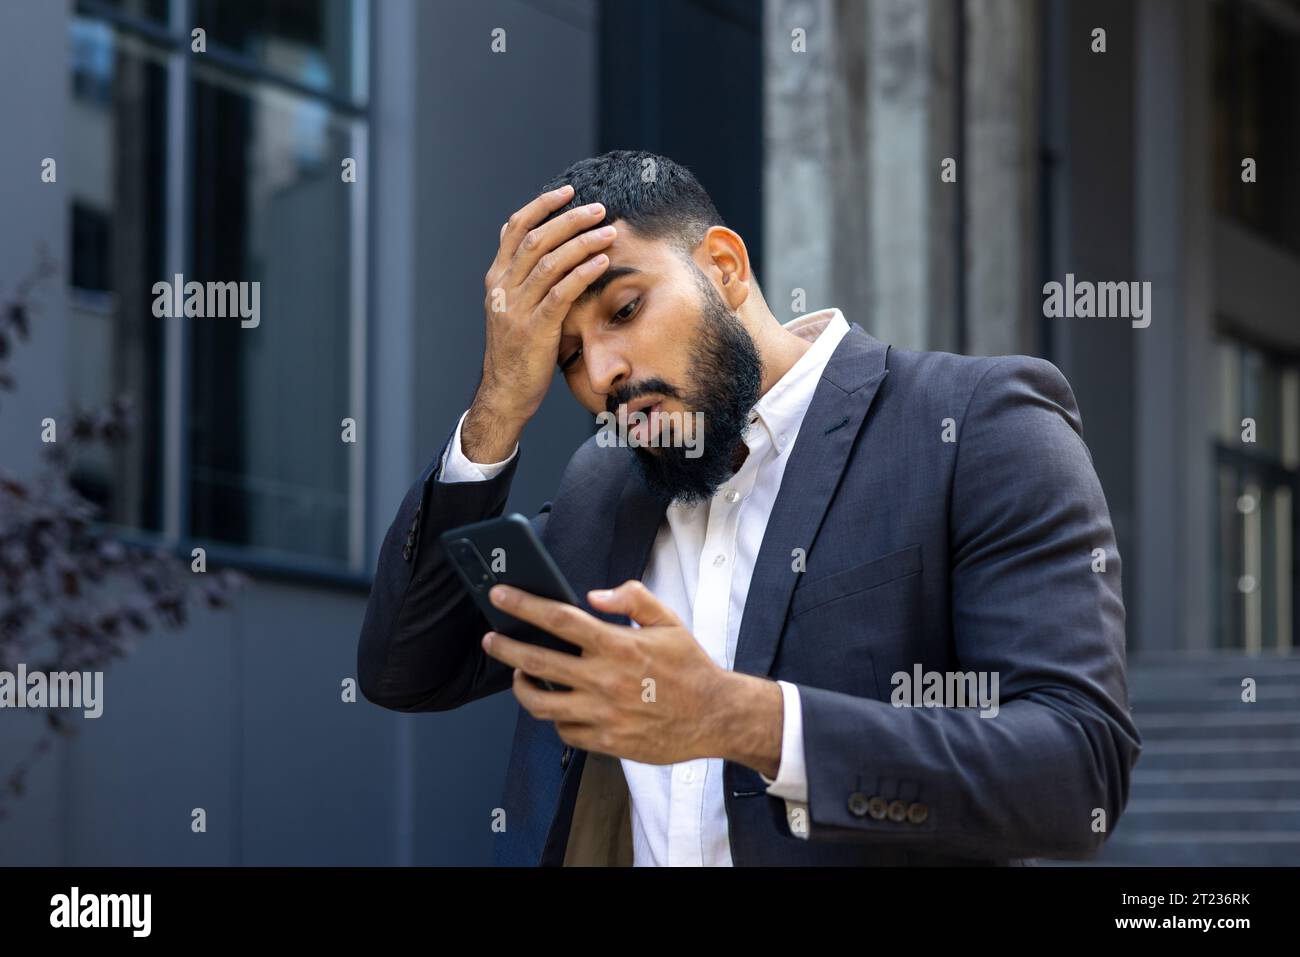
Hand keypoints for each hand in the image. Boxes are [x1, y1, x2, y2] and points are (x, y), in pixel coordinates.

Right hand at [464, 185, 616, 461]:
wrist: (505, 393)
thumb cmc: (518, 352)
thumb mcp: (515, 310)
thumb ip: (526, 281)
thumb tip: (548, 250)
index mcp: (496, 279)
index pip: (515, 229)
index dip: (541, 206)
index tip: (567, 191)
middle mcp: (503, 289)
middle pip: (535, 239)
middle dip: (569, 219)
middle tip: (598, 208)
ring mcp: (517, 309)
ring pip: (549, 262)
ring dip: (582, 242)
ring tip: (609, 231)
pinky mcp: (535, 329)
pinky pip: (561, 293)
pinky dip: (583, 273)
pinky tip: (602, 261)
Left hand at [480, 580, 762, 766]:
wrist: (714, 716)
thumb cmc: (689, 667)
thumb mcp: (668, 621)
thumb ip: (632, 599)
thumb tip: (595, 594)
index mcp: (617, 646)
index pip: (558, 620)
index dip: (523, 605)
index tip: (501, 596)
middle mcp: (603, 680)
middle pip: (536, 661)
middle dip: (504, 647)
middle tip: (491, 639)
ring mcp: (601, 714)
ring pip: (540, 703)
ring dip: (523, 686)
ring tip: (519, 674)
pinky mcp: (605, 742)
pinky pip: (564, 731)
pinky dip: (555, 717)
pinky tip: (558, 704)